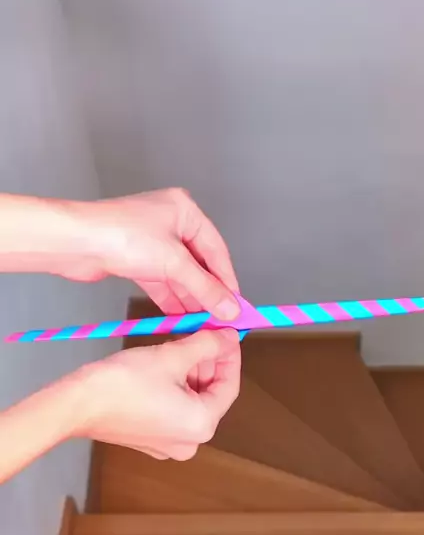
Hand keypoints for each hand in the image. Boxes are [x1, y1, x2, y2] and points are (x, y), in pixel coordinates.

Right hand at [77, 328, 240, 460]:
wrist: (76, 405)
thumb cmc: (123, 383)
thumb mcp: (172, 356)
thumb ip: (207, 345)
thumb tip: (227, 337)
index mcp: (202, 426)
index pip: (229, 386)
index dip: (230, 356)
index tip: (227, 333)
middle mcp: (190, 441)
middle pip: (210, 394)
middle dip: (208, 362)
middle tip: (204, 333)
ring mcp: (168, 443)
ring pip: (191, 400)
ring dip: (191, 371)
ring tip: (183, 342)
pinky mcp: (150, 438)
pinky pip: (173, 409)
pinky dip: (175, 386)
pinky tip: (167, 362)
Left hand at [78, 187, 239, 319]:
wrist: (75, 243)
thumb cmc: (122, 236)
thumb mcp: (174, 263)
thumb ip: (205, 287)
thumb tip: (230, 308)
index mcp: (185, 211)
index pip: (216, 250)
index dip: (227, 279)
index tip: (236, 305)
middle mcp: (170, 223)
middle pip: (198, 263)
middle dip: (208, 292)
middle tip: (221, 318)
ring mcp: (152, 241)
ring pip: (179, 275)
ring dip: (190, 299)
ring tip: (204, 323)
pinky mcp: (136, 259)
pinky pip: (161, 281)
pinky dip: (171, 299)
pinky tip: (182, 318)